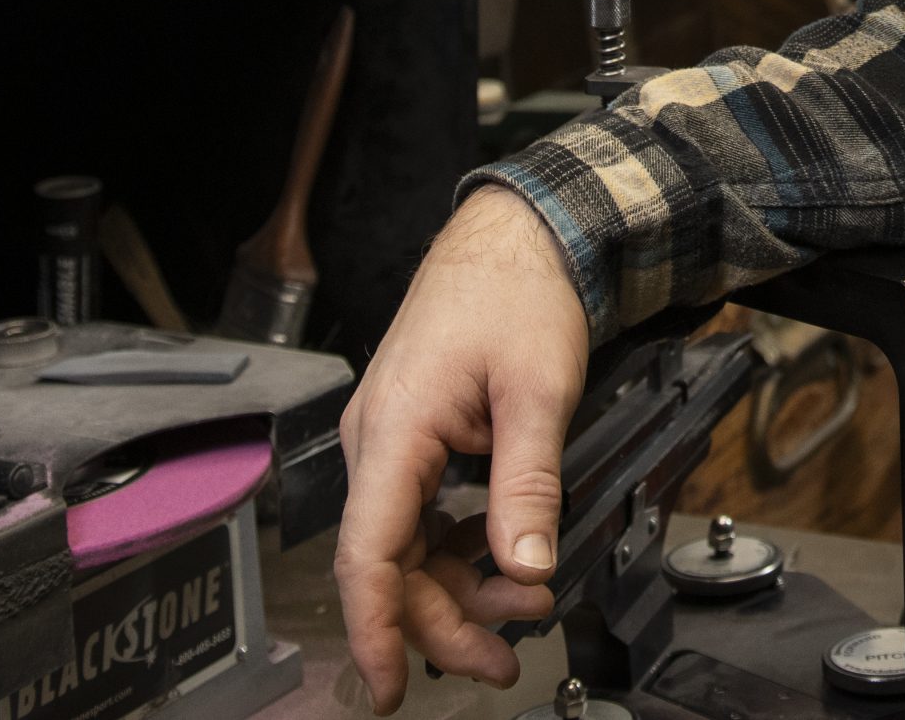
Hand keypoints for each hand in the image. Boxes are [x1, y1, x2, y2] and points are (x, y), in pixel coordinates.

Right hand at [334, 187, 591, 712]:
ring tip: (523, 608)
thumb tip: (526, 567)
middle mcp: (377, 442)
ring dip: (459, 587)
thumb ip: (527, 485)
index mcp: (394, 431)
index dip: (376, 631)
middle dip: (445, 621)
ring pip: (409, 545)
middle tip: (504, 658)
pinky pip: (421, 514)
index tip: (387, 690)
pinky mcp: (413, 436)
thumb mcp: (538, 390)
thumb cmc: (518, 291)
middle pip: (392, 563)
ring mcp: (391, 440)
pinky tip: (501, 562)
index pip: (366, 556)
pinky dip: (459, 548)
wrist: (517, 231)